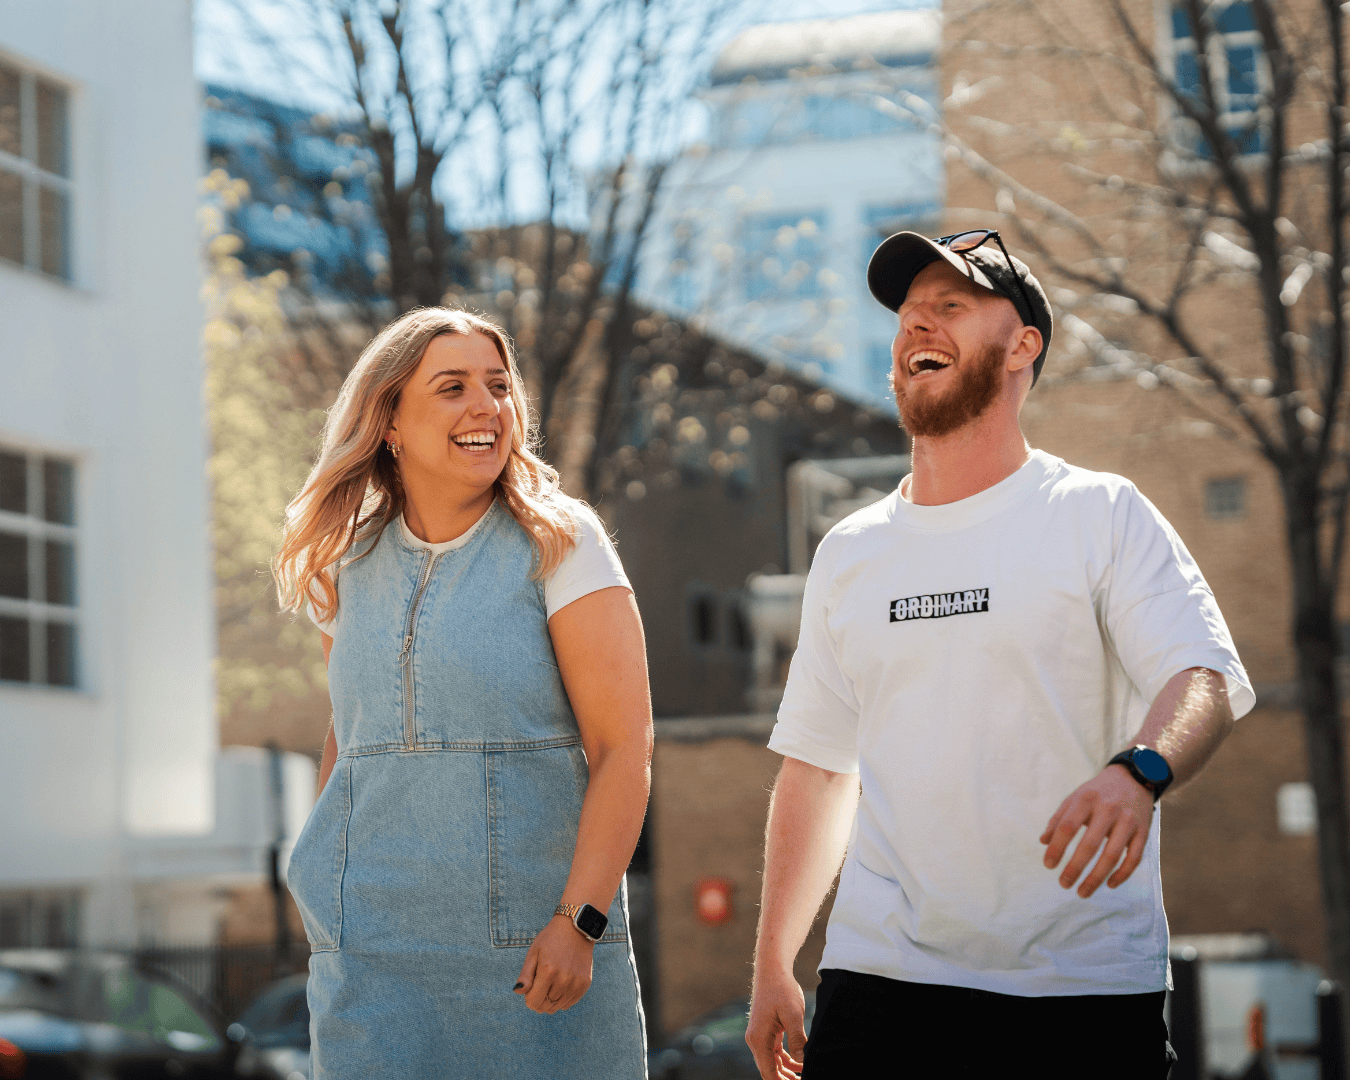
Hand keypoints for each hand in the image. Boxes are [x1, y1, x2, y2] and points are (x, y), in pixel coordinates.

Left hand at [513, 916, 593, 1013]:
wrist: (576, 929)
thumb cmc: (551, 940)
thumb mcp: (534, 953)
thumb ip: (525, 975)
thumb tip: (518, 992)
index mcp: (547, 972)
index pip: (534, 1003)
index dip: (529, 998)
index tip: (530, 989)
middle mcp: (563, 980)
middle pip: (545, 1007)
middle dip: (539, 999)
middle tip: (541, 983)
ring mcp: (575, 984)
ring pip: (557, 1007)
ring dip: (551, 999)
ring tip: (552, 981)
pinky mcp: (584, 984)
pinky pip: (568, 1003)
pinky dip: (562, 998)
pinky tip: (562, 983)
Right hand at [745, 966, 806, 1078]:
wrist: (773, 970)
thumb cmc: (782, 989)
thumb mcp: (793, 1014)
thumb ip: (797, 1039)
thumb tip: (802, 1061)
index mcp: (758, 1039)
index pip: (768, 1072)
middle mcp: (755, 1040)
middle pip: (769, 1070)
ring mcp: (760, 1036)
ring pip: (773, 1063)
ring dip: (787, 1073)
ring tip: (805, 1077)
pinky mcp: (767, 1032)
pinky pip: (775, 1053)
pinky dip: (787, 1061)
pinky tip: (801, 1065)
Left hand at [1040, 765, 1153, 897]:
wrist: (1134, 778)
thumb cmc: (1097, 792)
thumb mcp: (1075, 798)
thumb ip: (1058, 819)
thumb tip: (1044, 842)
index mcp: (1086, 800)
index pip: (1067, 827)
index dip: (1056, 848)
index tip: (1048, 866)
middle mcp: (1108, 809)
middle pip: (1090, 845)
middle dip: (1075, 868)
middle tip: (1064, 885)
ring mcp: (1128, 821)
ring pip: (1112, 856)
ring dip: (1096, 878)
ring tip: (1082, 892)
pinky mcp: (1144, 831)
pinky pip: (1134, 858)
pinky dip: (1122, 874)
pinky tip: (1110, 885)